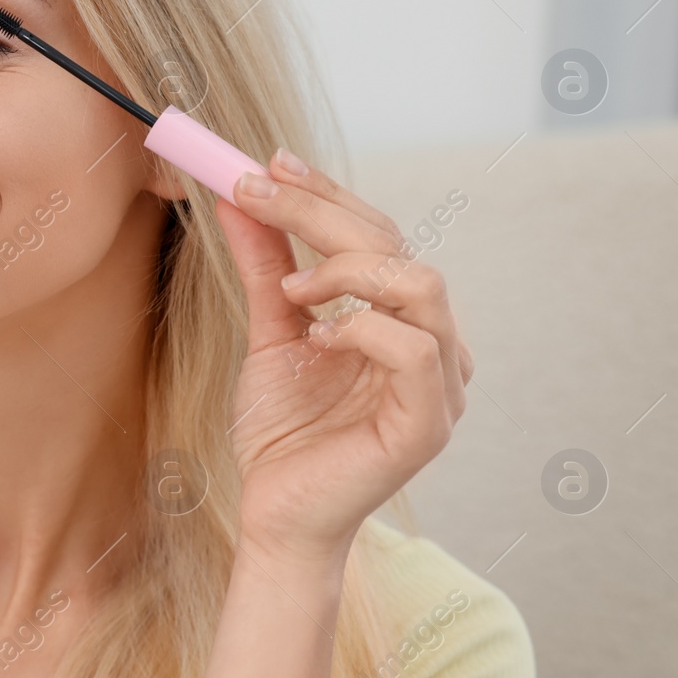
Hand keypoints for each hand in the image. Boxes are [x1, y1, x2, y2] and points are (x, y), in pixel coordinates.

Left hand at [217, 148, 472, 567]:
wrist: (275, 514)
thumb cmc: (282, 433)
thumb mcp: (268, 333)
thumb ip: (265, 268)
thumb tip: (237, 197)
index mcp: (402, 320)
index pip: (379, 234)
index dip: (326, 194)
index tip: (268, 163)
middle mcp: (434, 343)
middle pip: (397, 247)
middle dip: (321, 211)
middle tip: (256, 190)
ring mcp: (441, 385)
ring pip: (421, 285)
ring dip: (348, 270)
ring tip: (293, 292)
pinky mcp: (428, 424)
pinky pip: (416, 351)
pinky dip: (364, 329)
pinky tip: (319, 337)